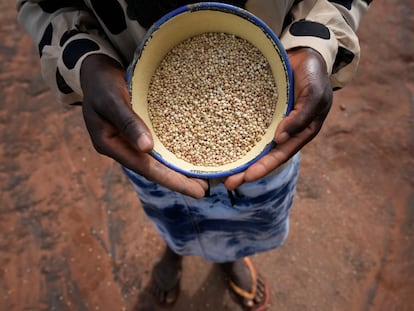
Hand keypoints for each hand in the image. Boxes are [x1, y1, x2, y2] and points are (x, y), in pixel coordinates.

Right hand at [80, 54, 207, 197]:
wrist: (94, 67)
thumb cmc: (100, 82)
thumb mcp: (111, 100)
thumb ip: (127, 122)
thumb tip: (146, 148)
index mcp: (110, 145)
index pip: (145, 168)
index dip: (171, 180)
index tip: (196, 192)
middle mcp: (121, 147)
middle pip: (152, 169)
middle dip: (178, 180)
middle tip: (204, 189)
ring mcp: (129, 140)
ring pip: (155, 160)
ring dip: (176, 168)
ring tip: (201, 177)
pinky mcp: (137, 130)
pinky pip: (156, 145)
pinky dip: (172, 151)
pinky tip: (187, 154)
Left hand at [225, 47, 332, 189]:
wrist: (304, 54)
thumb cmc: (314, 75)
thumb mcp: (314, 95)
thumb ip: (301, 117)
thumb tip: (280, 140)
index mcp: (300, 133)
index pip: (281, 155)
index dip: (265, 167)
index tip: (248, 177)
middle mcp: (284, 131)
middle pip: (264, 155)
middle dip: (247, 170)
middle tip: (228, 183)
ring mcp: (271, 122)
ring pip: (253, 144)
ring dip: (239, 158)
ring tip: (221, 171)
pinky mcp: (260, 111)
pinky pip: (247, 125)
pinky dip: (235, 136)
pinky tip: (219, 143)